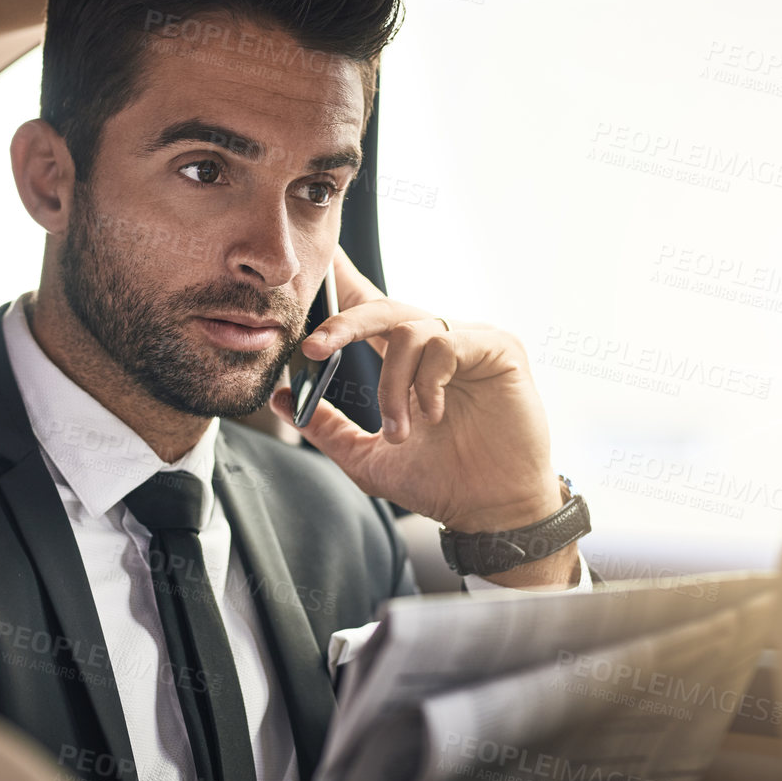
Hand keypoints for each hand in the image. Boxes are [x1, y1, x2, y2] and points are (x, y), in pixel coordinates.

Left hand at [270, 249, 573, 585]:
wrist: (493, 513)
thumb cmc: (441, 485)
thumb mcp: (366, 457)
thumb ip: (327, 427)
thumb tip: (281, 398)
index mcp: (408, 363)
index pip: (369, 312)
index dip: (342, 285)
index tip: (316, 266)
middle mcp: (438, 344)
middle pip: (384, 308)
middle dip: (343, 323)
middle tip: (315, 348)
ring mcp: (469, 343)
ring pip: (411, 331)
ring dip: (392, 384)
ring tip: (399, 430)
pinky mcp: (499, 349)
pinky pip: (447, 344)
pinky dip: (427, 381)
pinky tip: (432, 415)